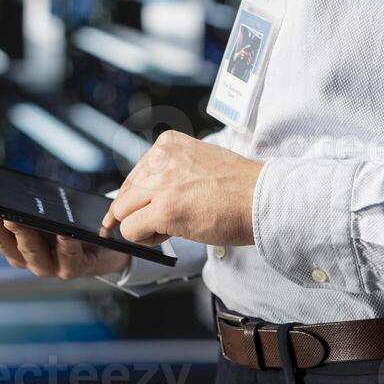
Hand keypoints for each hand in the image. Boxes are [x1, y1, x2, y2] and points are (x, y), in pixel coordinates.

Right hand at [0, 205, 128, 278]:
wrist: (103, 248)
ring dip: (20, 234)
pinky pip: (67, 256)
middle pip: (1, 240)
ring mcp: (46, 267)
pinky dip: (64, 243)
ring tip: (12, 218)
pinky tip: (63, 231)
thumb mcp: (39, 210)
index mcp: (9, 243)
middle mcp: (23, 258)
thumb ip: (19, 201)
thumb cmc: (65, 224)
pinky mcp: (72, 269)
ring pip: (29, 250)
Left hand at [102, 130, 262, 246]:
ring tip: (172, 226)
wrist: (261, 197)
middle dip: (138, 212)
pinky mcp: (163, 209)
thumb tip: (148, 194)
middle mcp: (160, 159)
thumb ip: (172, 172)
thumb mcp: (199, 162)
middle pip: (125, 194)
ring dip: (142, 226)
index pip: (135, 174)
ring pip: (122, 212)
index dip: (139, 198)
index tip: (143, 209)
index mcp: (168, 144)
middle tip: (161, 223)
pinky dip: (145, 239)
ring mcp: (160, 184)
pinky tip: (170, 233)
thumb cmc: (239, 186)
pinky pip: (131, 231)